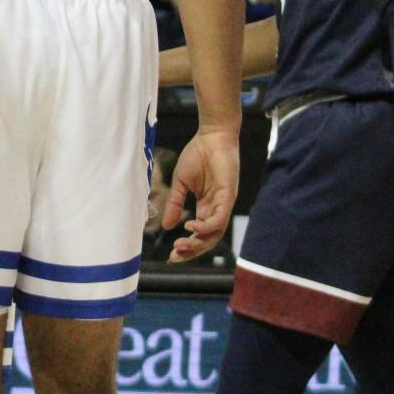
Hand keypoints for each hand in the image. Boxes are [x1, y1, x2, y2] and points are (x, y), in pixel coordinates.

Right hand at [165, 127, 238, 260]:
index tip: (172, 255)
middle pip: (208, 239)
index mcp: (206, 207)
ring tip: (180, 244)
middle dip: (192, 251)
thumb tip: (166, 226)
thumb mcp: (180, 182)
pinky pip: (219, 218)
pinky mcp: (228, 197)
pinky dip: (206, 226)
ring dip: (197, 242)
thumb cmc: (197, 155)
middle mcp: (216, 209)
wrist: (211, 137)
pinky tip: (191, 226)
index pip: (199, 234)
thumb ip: (174, 204)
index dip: (187, 246)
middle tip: (175, 256)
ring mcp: (223, 204)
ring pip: (214, 233)